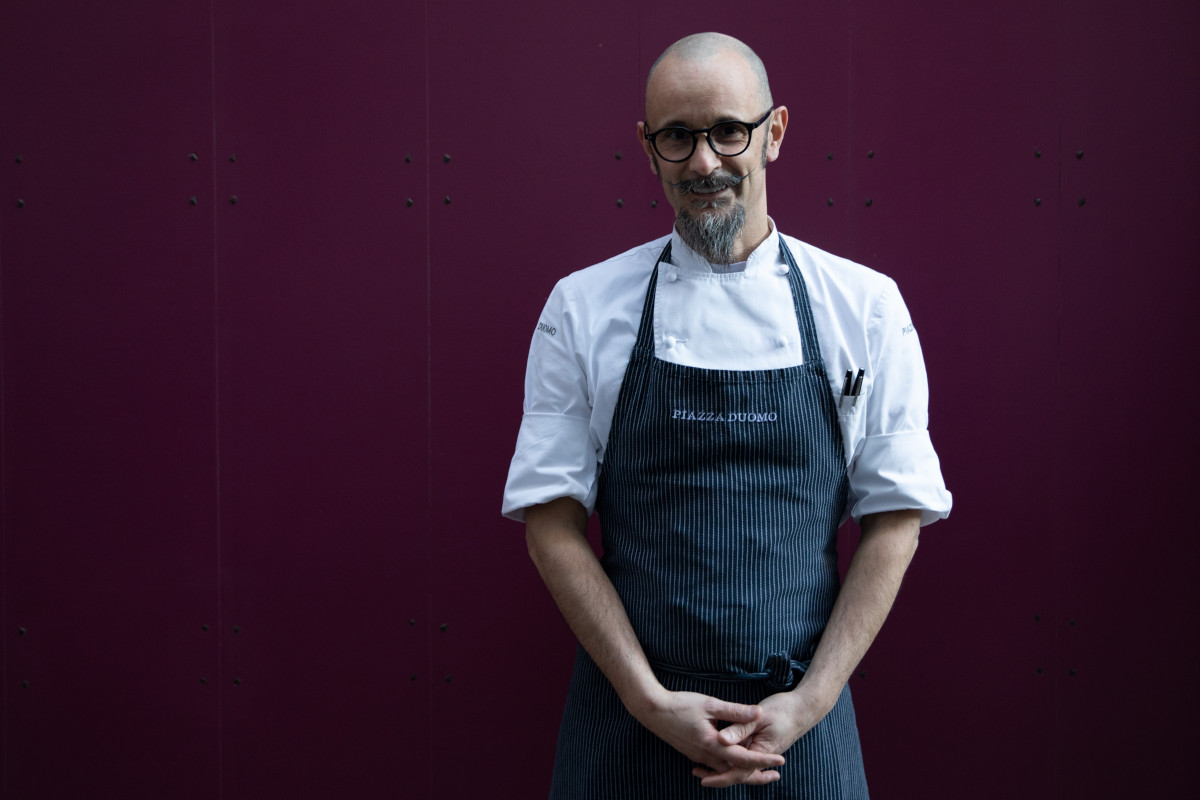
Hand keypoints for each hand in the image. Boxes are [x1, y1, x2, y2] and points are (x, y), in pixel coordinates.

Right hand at [633, 690, 786, 775]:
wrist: (652, 711)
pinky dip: (728, 768)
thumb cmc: (680, 705)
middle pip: (736, 773)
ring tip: (761, 770)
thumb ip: (735, 711)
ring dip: (743, 772)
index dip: (763, 760)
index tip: (780, 760)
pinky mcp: (693, 754)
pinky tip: (734, 762)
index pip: (743, 758)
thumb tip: (759, 712)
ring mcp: (698, 757)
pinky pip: (715, 767)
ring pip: (725, 772)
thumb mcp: (710, 704)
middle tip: (776, 774)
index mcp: (712, 745)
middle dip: (757, 775)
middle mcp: (706, 756)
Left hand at [691, 685, 830, 787]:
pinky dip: (732, 758)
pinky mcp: (761, 745)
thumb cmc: (783, 709)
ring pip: (740, 765)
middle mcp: (760, 756)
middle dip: (718, 775)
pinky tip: (720, 753)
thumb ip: (740, 727)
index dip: (719, 777)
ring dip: (723, 767)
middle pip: (738, 772)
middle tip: (697, 773)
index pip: (738, 772)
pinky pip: (745, 756)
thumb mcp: (760, 716)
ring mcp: (761, 752)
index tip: (702, 778)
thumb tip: (720, 740)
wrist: (804, 708)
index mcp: (760, 752)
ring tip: (703, 767)